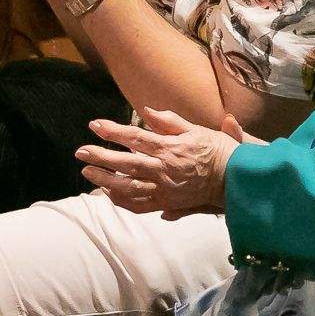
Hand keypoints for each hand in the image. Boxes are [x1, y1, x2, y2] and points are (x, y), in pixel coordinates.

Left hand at [77, 108, 247, 218]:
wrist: (234, 179)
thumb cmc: (217, 150)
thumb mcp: (196, 129)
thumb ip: (170, 121)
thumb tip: (146, 111)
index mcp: (170, 148)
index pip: (135, 137)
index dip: (112, 131)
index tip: (94, 125)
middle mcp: (163, 169)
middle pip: (126, 163)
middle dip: (100, 157)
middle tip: (80, 152)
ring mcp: (164, 189)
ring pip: (128, 187)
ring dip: (105, 180)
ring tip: (87, 173)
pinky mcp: (167, 203)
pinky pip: (140, 205)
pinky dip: (122, 200)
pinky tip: (109, 194)